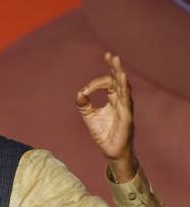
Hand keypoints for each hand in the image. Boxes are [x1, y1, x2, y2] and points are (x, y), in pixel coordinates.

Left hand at [76, 52, 137, 181]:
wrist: (111, 151)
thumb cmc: (103, 133)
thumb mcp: (89, 116)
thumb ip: (83, 104)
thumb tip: (79, 93)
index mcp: (114, 99)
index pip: (108, 83)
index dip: (96, 82)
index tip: (85, 91)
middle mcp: (121, 101)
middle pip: (119, 80)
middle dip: (114, 67)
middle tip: (110, 55)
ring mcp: (126, 108)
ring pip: (124, 87)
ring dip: (119, 74)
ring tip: (116, 61)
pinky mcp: (126, 117)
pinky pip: (126, 101)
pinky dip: (124, 89)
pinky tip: (122, 79)